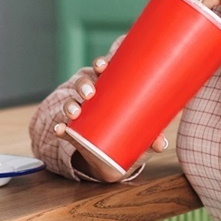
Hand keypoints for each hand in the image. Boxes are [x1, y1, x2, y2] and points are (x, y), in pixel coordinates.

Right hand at [50, 41, 168, 181]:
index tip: (102, 64)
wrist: (111, 157)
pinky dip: (60, 128)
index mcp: (110, 89)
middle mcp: (93, 97)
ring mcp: (81, 113)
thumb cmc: (130, 133)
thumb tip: (160, 143)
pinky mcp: (72, 131)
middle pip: (85, 83)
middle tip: (91, 92)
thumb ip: (152, 137)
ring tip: (76, 112)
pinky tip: (60, 129)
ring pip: (72, 101)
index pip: (104, 70)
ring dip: (71, 104)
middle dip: (85, 84)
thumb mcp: (143, 134)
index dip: (101, 63)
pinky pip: (63, 127)